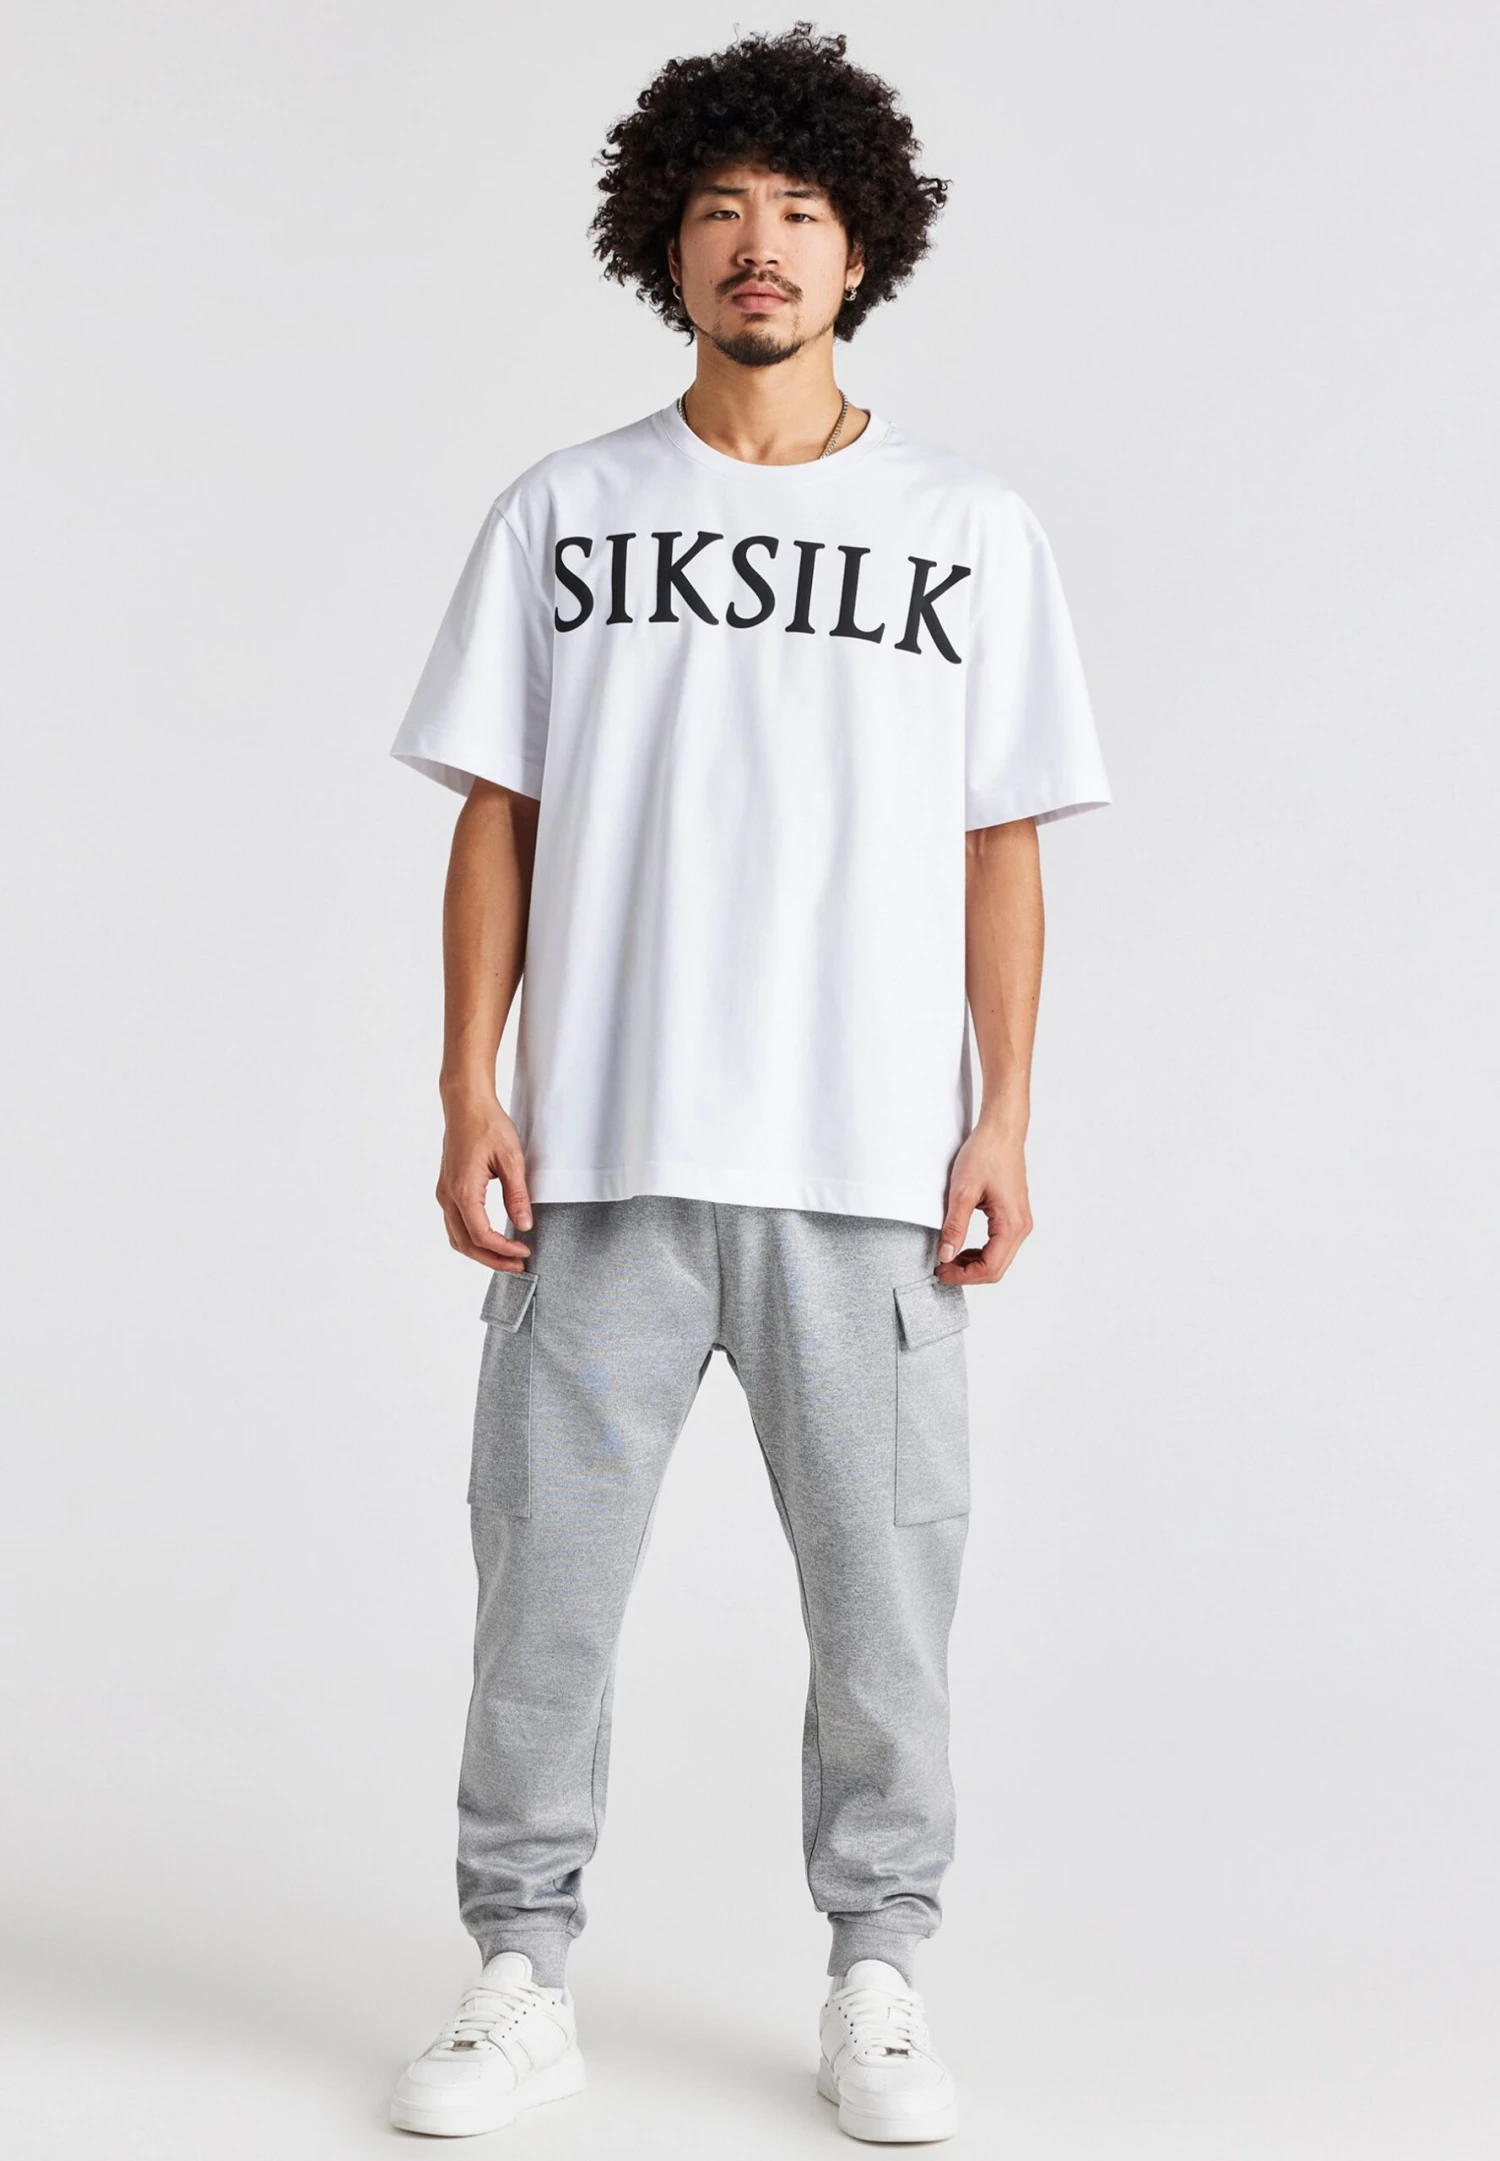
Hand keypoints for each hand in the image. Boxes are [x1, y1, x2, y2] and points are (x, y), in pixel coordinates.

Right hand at [436, 1091, 533, 1271]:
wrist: (465, 1104)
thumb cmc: (488, 1125)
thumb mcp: (511, 1159)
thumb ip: (517, 1195)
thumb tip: (524, 1225)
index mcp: (463, 1191)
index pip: (482, 1236)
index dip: (504, 1250)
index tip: (525, 1252)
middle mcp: (448, 1196)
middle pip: (466, 1244)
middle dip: (492, 1260)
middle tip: (518, 1266)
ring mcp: (444, 1193)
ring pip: (457, 1237)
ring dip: (481, 1253)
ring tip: (507, 1257)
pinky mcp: (447, 1189)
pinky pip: (455, 1224)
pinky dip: (472, 1239)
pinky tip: (491, 1239)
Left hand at [935, 1121, 1032, 1285]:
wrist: (1002, 1131)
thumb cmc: (986, 1153)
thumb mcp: (962, 1191)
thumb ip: (954, 1227)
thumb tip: (945, 1255)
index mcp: (1011, 1224)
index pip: (990, 1268)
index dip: (963, 1276)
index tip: (941, 1272)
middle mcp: (1021, 1227)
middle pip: (996, 1269)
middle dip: (968, 1274)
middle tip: (941, 1269)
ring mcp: (1020, 1222)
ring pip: (998, 1259)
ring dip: (974, 1264)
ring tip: (948, 1259)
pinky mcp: (1014, 1216)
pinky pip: (1000, 1246)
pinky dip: (981, 1252)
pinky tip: (962, 1247)